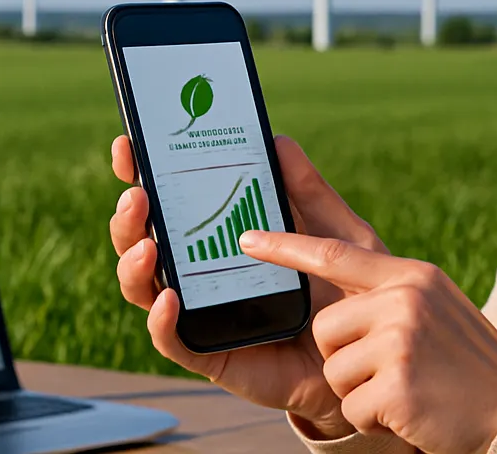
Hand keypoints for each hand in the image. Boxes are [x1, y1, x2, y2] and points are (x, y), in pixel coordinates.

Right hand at [108, 134, 386, 439]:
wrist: (367, 355)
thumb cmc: (346, 292)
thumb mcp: (335, 234)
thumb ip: (307, 191)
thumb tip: (278, 140)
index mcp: (222, 233)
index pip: (168, 200)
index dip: (140, 172)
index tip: (129, 147)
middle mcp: (200, 270)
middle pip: (142, 240)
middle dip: (129, 217)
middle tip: (137, 196)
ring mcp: (200, 312)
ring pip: (143, 287)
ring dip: (134, 264)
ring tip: (147, 246)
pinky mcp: (209, 352)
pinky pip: (172, 340)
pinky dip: (161, 320)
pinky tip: (169, 298)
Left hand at [241, 232, 496, 453]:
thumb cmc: (467, 363)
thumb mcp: (433, 306)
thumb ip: (388, 291)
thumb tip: (335, 289)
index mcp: (410, 275)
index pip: (333, 252)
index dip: (285, 246)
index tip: (246, 238)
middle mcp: (404, 300)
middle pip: (325, 327)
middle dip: (345, 357)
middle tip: (395, 369)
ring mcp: (401, 341)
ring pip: (334, 370)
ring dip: (361, 391)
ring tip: (408, 390)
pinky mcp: (397, 386)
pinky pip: (352, 407)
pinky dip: (376, 419)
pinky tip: (410, 412)